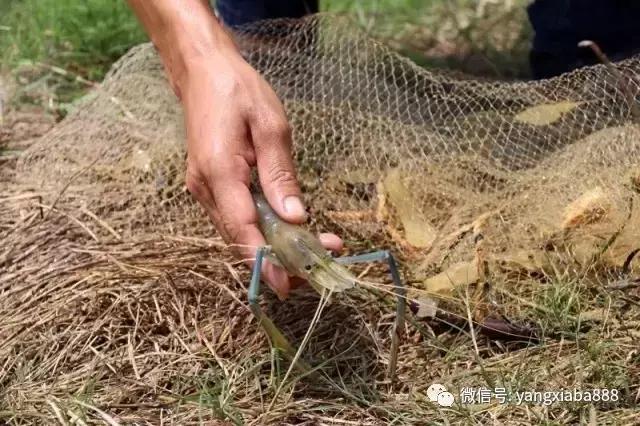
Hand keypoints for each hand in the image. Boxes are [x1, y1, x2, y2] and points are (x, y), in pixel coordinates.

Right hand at [181, 46, 341, 297]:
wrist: (202, 73)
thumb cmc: (237, 91)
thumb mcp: (271, 125)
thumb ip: (280, 174)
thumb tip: (295, 217)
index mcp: (218, 171)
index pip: (242, 227)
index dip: (264, 259)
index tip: (286, 283)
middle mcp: (205, 188)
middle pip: (242, 237)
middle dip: (281, 256)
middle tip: (324, 257)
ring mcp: (204, 190)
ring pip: (240, 231)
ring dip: (276, 244)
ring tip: (319, 245)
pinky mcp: (211, 187)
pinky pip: (238, 218)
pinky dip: (264, 229)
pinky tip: (292, 228)